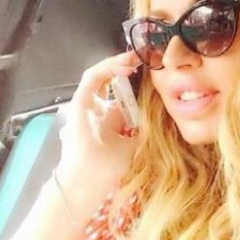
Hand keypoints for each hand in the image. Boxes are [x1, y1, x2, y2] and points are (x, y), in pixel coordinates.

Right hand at [55, 52, 141, 210]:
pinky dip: (107, 69)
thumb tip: (160, 116)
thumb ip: (142, 129)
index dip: (134, 79)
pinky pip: (91, 78)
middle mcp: (95, 109)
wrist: (90, 182)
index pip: (119, 91)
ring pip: (98, 74)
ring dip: (116, 62)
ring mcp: (85, 105)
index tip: (151, 72)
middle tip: (143, 57)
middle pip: (108, 79)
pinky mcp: (79, 104)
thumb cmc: (109, 169)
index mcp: (107, 118)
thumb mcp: (135, 144)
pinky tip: (123, 66)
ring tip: (134, 57)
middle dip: (124, 65)